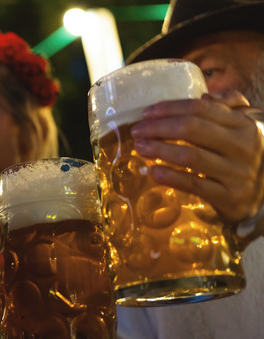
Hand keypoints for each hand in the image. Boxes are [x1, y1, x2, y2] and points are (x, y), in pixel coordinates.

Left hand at [132, 91, 263, 223]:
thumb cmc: (245, 155)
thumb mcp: (246, 126)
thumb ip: (230, 105)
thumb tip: (205, 96)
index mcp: (244, 124)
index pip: (202, 109)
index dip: (170, 108)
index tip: (147, 112)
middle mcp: (243, 146)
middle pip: (192, 130)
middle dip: (159, 128)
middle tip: (137, 131)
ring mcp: (237, 173)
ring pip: (190, 157)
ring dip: (159, 150)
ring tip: (140, 148)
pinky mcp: (229, 197)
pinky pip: (193, 185)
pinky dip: (170, 177)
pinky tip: (152, 172)